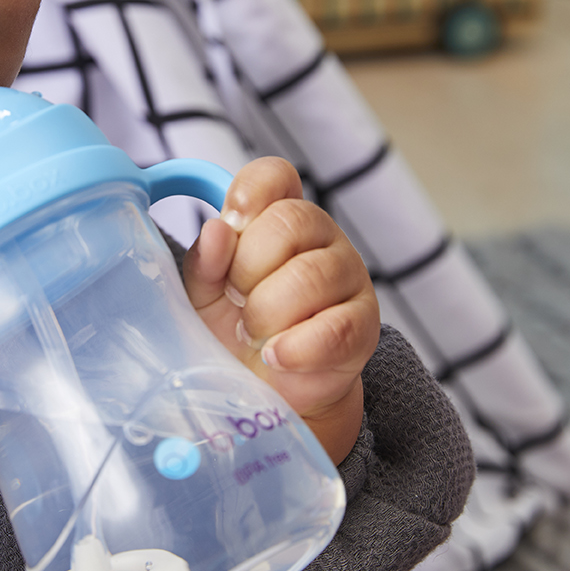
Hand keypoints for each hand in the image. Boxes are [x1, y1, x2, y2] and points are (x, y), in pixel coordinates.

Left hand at [181, 157, 379, 463]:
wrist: (268, 394)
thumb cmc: (235, 332)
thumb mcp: (206, 296)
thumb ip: (205, 264)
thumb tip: (215, 231)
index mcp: (279, 217)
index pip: (276, 176)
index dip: (251, 193)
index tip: (232, 225)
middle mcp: (321, 237)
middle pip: (290, 222)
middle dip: (249, 268)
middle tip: (237, 300)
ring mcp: (349, 277)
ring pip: (309, 276)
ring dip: (267, 313)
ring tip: (254, 335)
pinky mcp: (364, 325)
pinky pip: (334, 328)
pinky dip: (295, 347)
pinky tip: (276, 356)